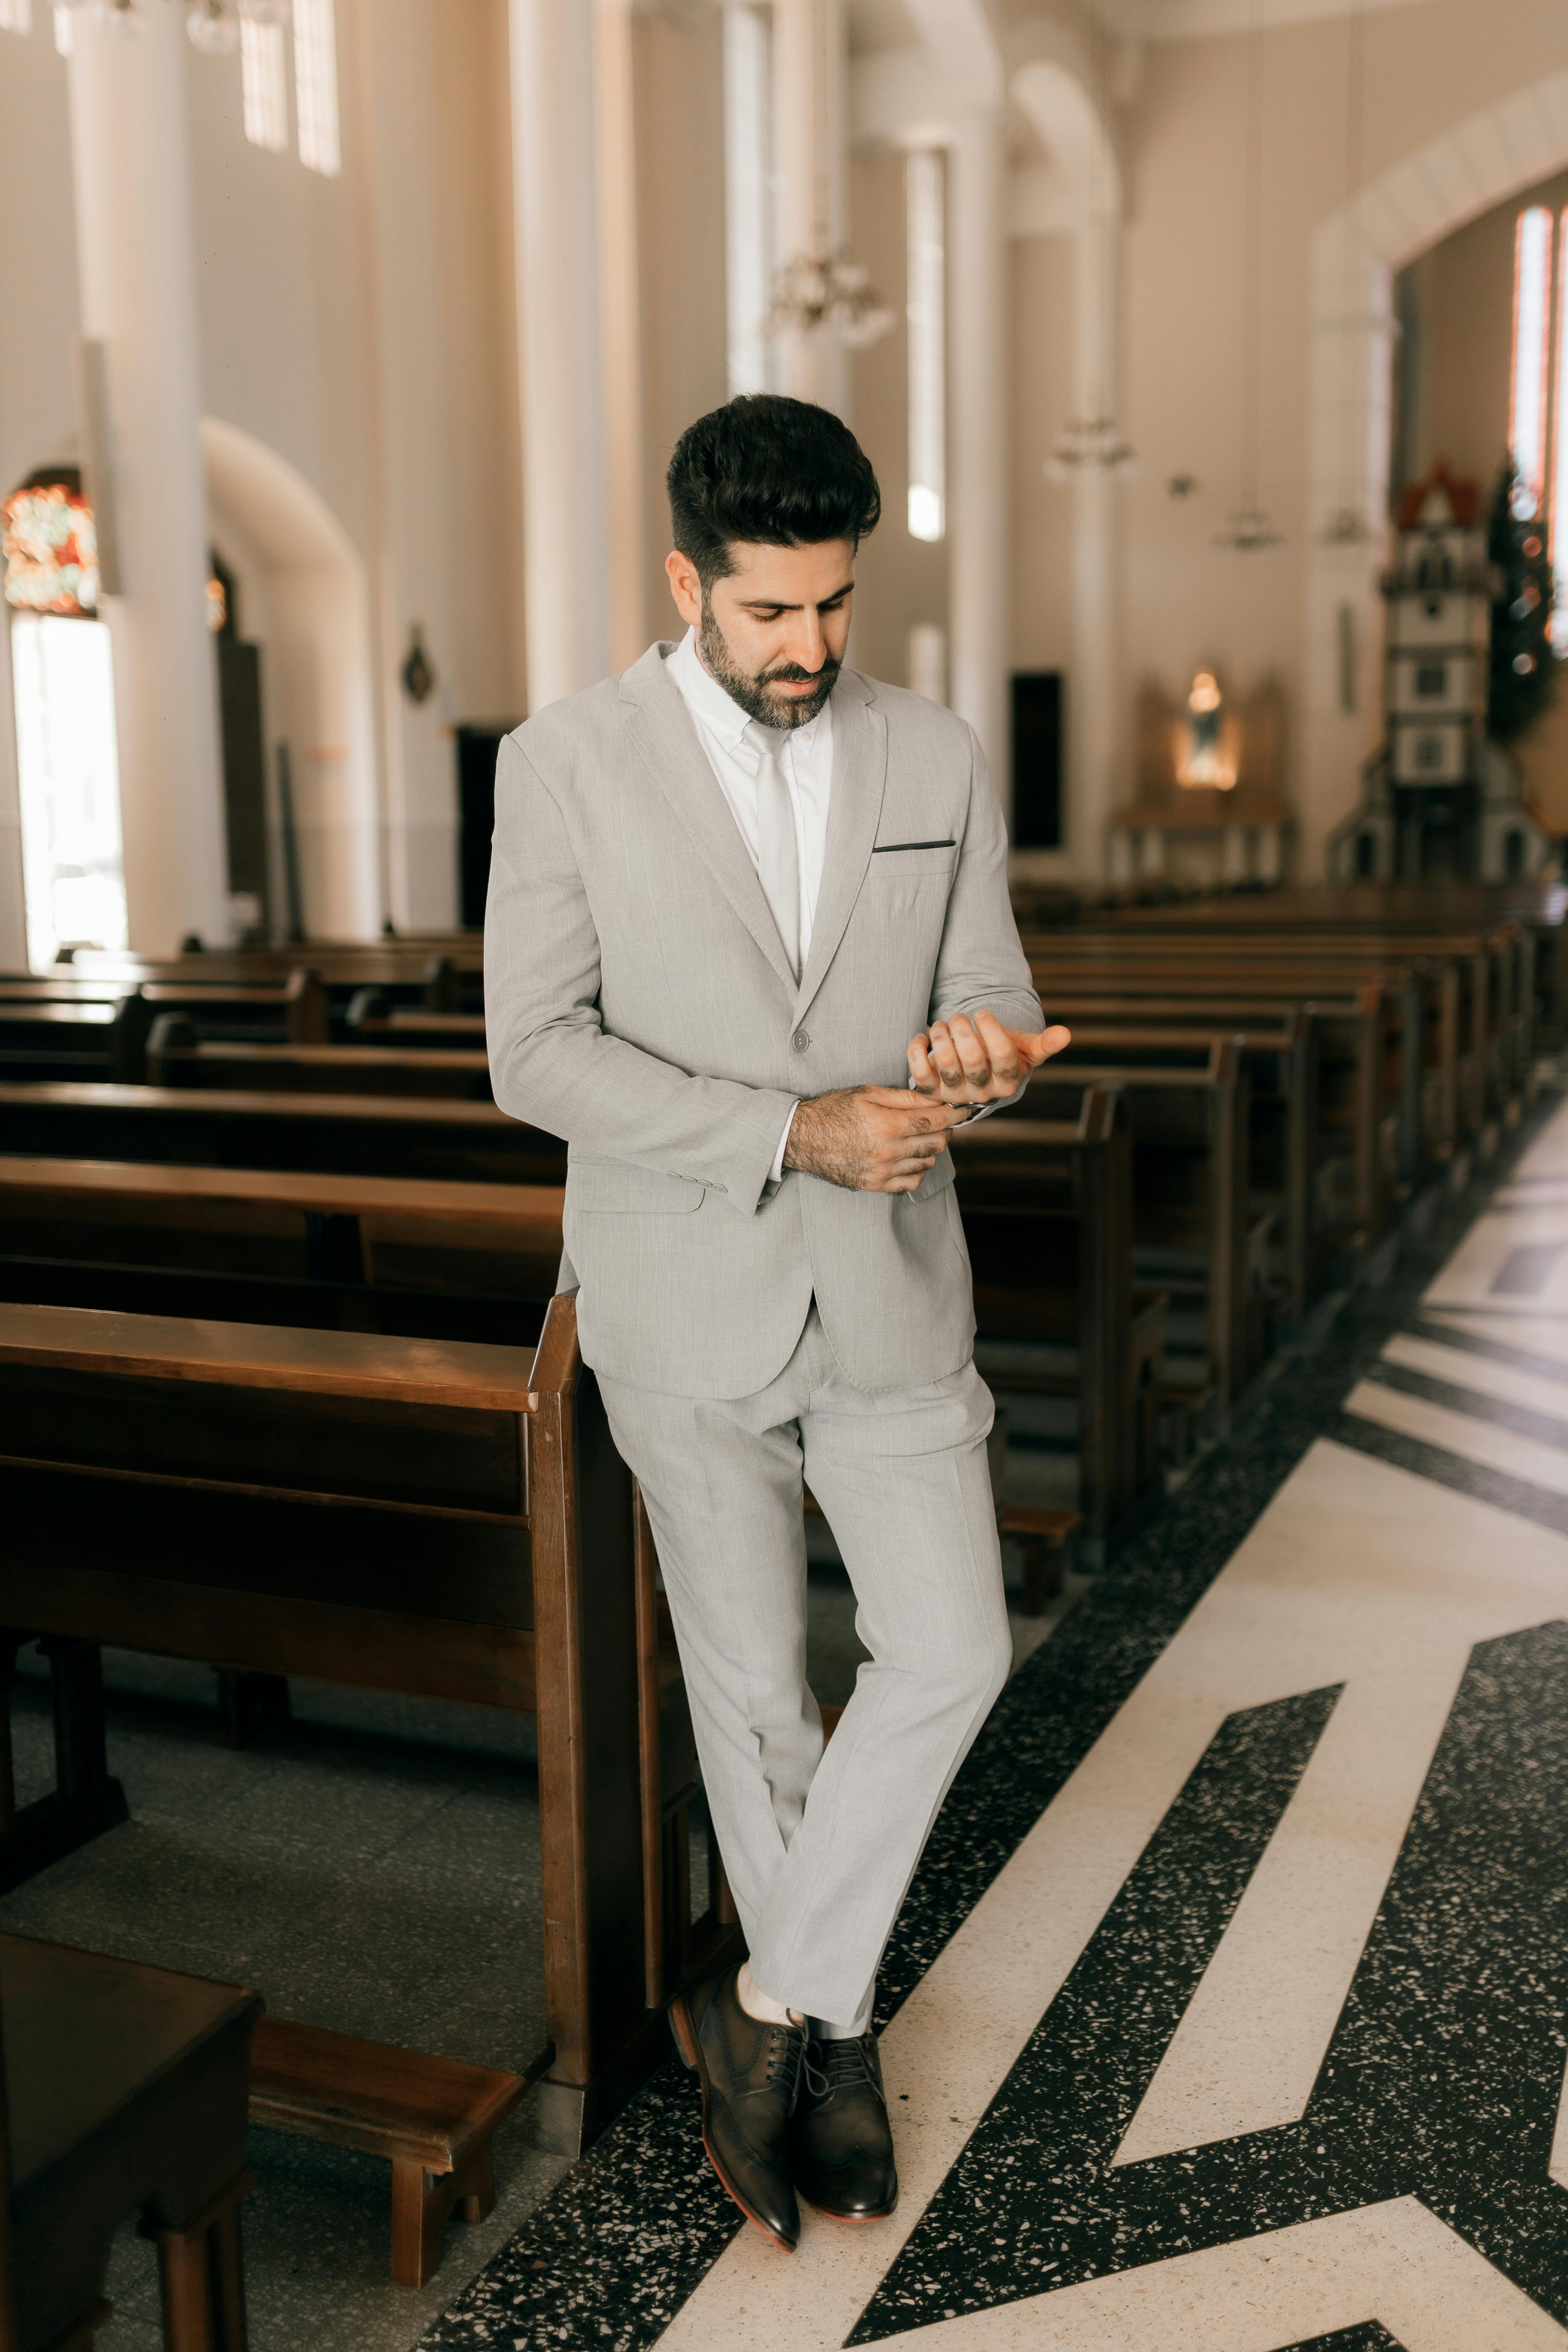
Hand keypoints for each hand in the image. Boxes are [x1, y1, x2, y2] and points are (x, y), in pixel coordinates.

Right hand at [784, 1086, 967, 1192]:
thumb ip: (904, 1097)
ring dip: (932, 1148)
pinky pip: (912, 1181)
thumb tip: (936, 1098)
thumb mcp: (867, 1093)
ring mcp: (883, 1171)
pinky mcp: (876, 1185)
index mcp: (887, 1124)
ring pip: (927, 1162)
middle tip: (941, 1119)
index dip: (955, 1113)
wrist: (802, 1138)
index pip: (936, 1120)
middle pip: (937, 1143)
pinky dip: (918, 1169)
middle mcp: (888, 1151)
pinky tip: (910, 1156)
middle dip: (946, 1129)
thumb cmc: (834, 1111)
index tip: (962, 1108)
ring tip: (922, 1136)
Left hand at [907, 1009, 1071, 1105]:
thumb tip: (1066, 1034)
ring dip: (942, 1033)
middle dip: (964, 1028)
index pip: (1003, 1055)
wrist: (974, 1076)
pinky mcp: (930, 1092)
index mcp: (1008, 1082)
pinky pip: (918, 1072)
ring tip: (944, 1024)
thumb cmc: (1002, 1056)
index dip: (992, 1029)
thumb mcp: (1026, 1050)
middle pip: (972, 1059)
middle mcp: (981, 1093)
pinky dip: (918, 1048)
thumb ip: (1045, 1043)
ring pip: (945, 1062)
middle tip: (960, 1017)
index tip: (982, 1013)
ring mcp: (954, 1094)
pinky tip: (925, 1036)